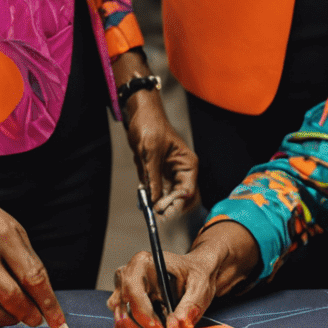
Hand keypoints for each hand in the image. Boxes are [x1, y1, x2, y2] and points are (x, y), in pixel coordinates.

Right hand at [0, 166, 71, 327]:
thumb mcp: (14, 229)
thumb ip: (28, 262)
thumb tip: (41, 297)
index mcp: (2, 236)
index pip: (32, 278)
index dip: (48, 303)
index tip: (58, 321)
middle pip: (11, 298)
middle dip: (29, 315)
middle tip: (37, 319)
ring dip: (9, 319)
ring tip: (17, 315)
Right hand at [107, 222, 259, 327]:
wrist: (199, 276)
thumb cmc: (200, 274)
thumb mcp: (202, 287)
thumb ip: (189, 308)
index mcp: (143, 262)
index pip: (132, 289)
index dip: (143, 313)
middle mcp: (127, 275)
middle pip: (122, 309)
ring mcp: (123, 292)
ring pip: (121, 322)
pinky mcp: (125, 308)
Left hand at [122, 90, 198, 217]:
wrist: (140, 114)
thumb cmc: (151, 125)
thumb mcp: (151, 152)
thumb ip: (153, 177)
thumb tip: (153, 200)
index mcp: (187, 164)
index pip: (188, 191)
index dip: (176, 203)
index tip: (162, 211)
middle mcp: (180, 170)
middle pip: (178, 197)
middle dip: (166, 205)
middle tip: (154, 213)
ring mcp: (169, 172)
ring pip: (165, 196)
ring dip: (156, 200)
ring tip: (146, 201)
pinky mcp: (158, 173)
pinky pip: (154, 189)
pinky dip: (148, 192)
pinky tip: (143, 191)